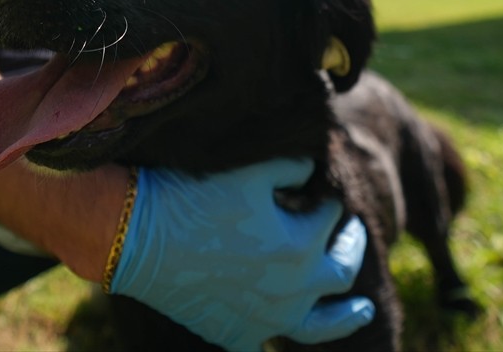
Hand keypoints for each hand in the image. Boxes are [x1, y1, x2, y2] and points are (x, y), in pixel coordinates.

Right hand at [109, 158, 374, 349]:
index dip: (327, 201)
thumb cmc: (193, 196)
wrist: (137, 238)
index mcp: (302, 247)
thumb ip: (291, 167)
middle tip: (353, 233)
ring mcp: (266, 321)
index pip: (331, 219)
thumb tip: (310, 168)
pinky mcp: (236, 336)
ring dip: (347, 317)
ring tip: (365, 310)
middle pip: (340, 273)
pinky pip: (268, 340)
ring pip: (321, 327)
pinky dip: (281, 329)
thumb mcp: (250, 170)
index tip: (320, 191)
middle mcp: (294, 291)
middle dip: (350, 248)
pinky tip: (288, 320)